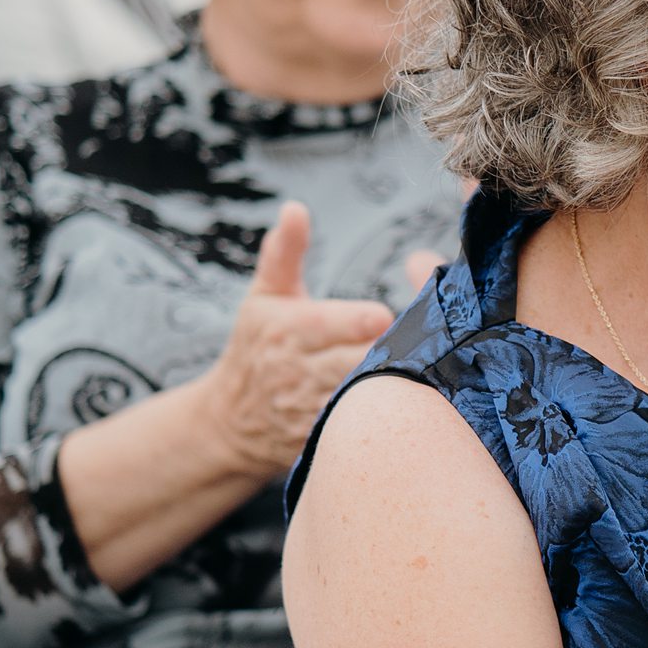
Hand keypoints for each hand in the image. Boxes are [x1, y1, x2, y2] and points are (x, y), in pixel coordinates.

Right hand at [197, 202, 396, 487]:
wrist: (230, 423)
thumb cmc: (255, 347)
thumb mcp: (265, 296)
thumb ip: (285, 253)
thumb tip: (296, 208)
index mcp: (292, 329)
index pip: (357, 322)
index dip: (380, 319)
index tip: (387, 315)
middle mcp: (301, 371)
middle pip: (374, 358)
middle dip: (398, 349)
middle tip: (417, 342)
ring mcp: (313, 410)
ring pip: (375, 397)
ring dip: (400, 385)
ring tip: (416, 372)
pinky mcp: (324, 440)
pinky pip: (366, 429)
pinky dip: (388, 419)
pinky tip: (404, 408)